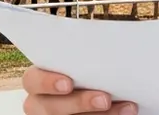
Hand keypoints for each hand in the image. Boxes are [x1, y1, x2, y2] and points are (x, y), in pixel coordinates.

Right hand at [21, 66, 137, 114]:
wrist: (92, 89)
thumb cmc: (84, 71)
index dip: (47, 82)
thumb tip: (109, 49)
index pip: (32, 80)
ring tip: (126, 108)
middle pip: (52, 107)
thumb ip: (84, 60)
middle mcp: (40, 103)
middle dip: (80, 102)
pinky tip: (125, 113)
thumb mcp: (78, 63)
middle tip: (105, 99)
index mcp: (38, 80)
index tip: (68, 83)